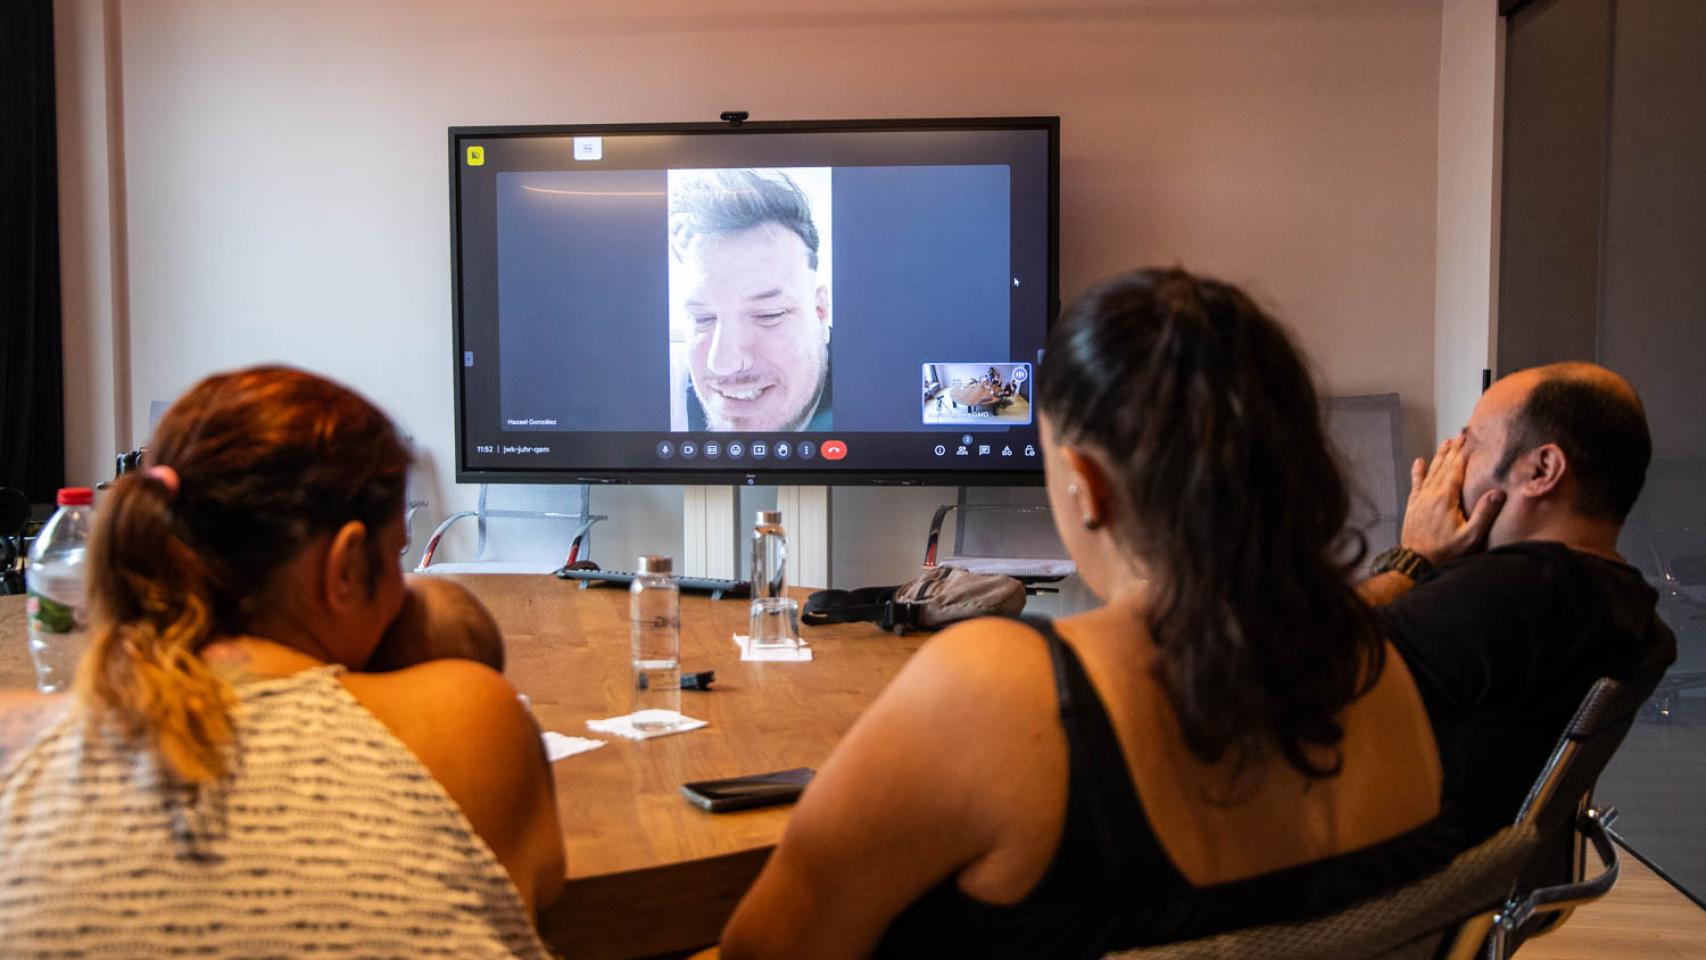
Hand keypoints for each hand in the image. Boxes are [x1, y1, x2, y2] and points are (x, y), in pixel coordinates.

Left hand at [1401, 436, 1503, 565]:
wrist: (1415, 562)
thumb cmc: (1445, 551)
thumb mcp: (1470, 536)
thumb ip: (1484, 513)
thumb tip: (1498, 492)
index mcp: (1446, 498)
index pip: (1456, 469)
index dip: (1462, 453)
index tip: (1467, 438)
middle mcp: (1431, 494)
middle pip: (1444, 466)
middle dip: (1452, 450)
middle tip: (1459, 434)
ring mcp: (1420, 499)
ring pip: (1431, 472)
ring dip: (1438, 456)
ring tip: (1445, 442)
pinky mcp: (1413, 506)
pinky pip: (1416, 484)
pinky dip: (1418, 472)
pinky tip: (1419, 461)